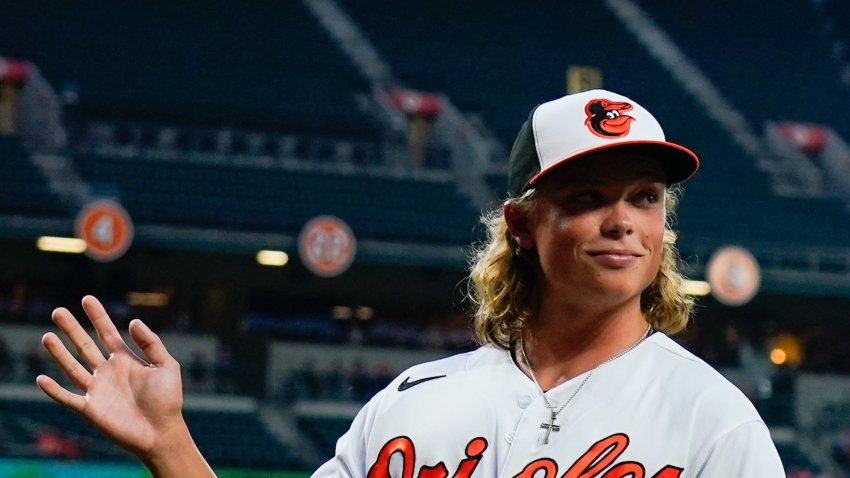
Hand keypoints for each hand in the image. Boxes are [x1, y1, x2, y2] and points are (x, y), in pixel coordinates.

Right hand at [35, 295, 185, 459]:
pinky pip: (68, 398)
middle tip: (58, 311)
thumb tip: (133, 321)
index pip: (108, 333)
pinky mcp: (90, 409)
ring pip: (72, 367)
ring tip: (47, 336)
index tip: (87, 299)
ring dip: (59, 353)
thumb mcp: (166, 366)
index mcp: (126, 360)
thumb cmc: (168, 400)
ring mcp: (97, 390)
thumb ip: (151, 343)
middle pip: (85, 346)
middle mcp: (108, 372)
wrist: (162, 432)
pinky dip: (54, 390)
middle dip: (72, 328)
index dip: (98, 316)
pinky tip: (41, 378)